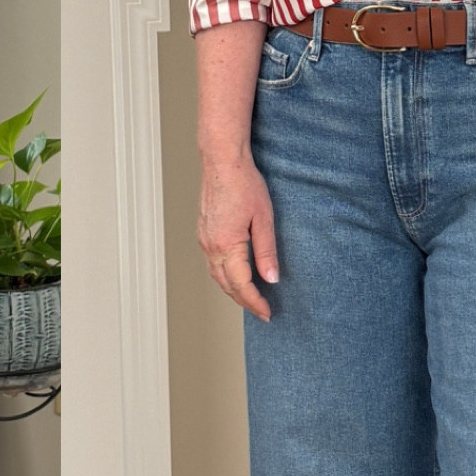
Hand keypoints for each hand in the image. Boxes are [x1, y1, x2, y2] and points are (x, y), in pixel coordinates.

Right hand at [199, 154, 278, 320]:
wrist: (222, 162)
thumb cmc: (244, 184)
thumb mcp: (263, 219)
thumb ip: (267, 252)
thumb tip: (272, 279)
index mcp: (227, 245)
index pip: (241, 284)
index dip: (255, 302)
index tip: (267, 313)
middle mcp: (211, 246)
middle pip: (226, 285)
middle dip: (244, 301)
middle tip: (261, 311)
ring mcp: (204, 240)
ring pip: (216, 276)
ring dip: (232, 290)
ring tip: (250, 298)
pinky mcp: (203, 233)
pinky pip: (212, 263)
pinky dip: (224, 276)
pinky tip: (235, 276)